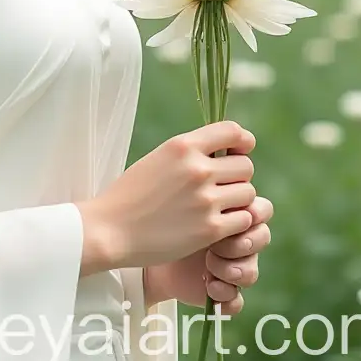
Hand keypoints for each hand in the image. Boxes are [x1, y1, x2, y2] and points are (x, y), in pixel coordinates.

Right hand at [78, 121, 256, 274]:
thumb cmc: (131, 194)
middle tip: (223, 188)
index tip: (240, 151)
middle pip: (246, 166)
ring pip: (249, 194)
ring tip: (219, 208)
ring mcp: (205, 199)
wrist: (112, 229)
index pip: (233, 131)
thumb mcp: (158, 159)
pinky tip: (218, 225)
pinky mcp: (210, 229)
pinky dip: (236, 223)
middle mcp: (197, 168)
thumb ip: (189, 153)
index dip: (243, 142)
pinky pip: (244, 220)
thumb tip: (223, 151)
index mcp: (182, 145)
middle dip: (238, 177)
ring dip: (238, 202)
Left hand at [146, 196, 273, 311]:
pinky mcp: (222, 291)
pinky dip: (226, 296)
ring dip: (233, 270)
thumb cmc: (166, 210)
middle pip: (262, 238)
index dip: (251, 213)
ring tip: (209, 267)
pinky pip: (237, 301)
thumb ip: (206, 185)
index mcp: (234, 211)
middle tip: (216, 244)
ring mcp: (232, 265)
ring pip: (252, 272)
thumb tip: (219, 174)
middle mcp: (238, 238)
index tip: (225, 212)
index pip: (262, 209)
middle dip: (243, 243)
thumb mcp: (184, 192)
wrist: (147, 244)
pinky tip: (210, 288)